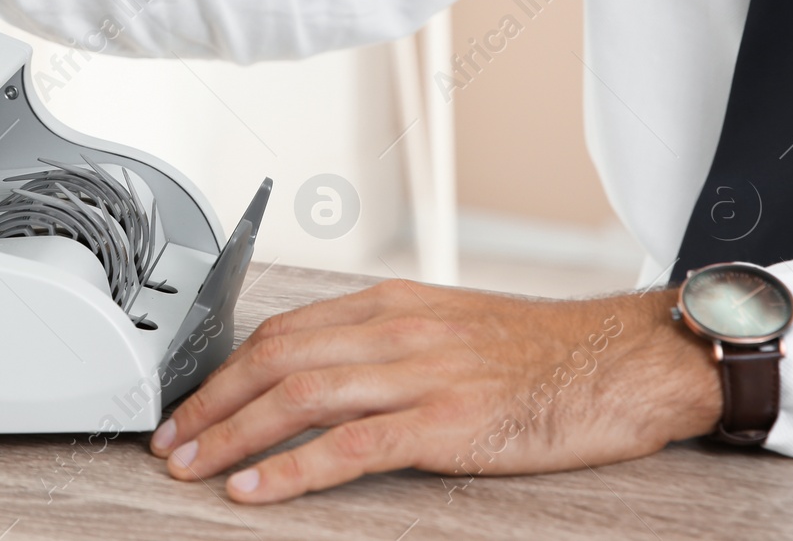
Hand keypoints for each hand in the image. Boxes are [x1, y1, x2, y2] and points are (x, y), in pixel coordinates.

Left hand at [150, 280, 720, 503]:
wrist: (622, 360)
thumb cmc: (543, 352)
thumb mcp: (451, 327)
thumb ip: (388, 343)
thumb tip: (325, 370)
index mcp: (392, 304)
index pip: (284, 329)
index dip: (227, 368)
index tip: (193, 401)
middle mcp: (396, 329)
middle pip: (275, 358)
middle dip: (210, 401)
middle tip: (170, 440)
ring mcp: (420, 374)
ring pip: (299, 397)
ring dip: (232, 434)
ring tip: (192, 467)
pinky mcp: (447, 423)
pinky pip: (350, 446)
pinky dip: (291, 467)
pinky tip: (254, 488)